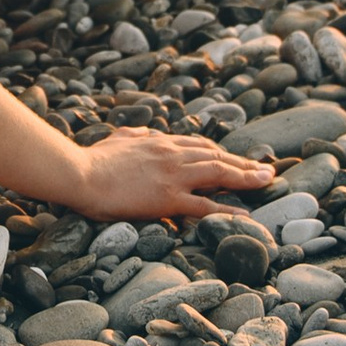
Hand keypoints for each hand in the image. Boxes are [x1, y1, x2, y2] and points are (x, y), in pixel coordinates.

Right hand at [65, 130, 276, 219]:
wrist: (80, 173)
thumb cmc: (93, 158)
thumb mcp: (118, 137)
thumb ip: (134, 133)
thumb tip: (144, 130)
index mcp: (160, 141)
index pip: (199, 145)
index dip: (222, 153)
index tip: (237, 160)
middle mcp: (172, 154)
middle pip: (216, 157)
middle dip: (243, 164)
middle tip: (266, 171)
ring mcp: (172, 176)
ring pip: (218, 174)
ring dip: (246, 178)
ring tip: (266, 182)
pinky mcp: (168, 198)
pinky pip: (205, 204)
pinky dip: (228, 209)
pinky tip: (245, 214)